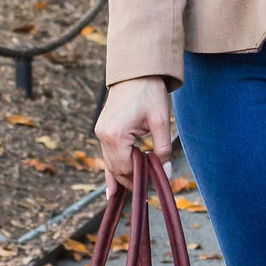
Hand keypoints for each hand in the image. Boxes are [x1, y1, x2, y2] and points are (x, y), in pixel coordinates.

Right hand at [95, 76, 172, 191]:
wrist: (136, 71)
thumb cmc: (150, 92)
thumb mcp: (161, 120)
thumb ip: (162, 149)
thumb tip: (164, 174)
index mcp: (115, 134)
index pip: (125, 168)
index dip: (140, 178)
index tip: (155, 183)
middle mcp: (103, 135)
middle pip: (116, 169)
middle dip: (132, 179)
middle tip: (150, 188)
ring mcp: (100, 132)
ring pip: (111, 163)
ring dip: (124, 175)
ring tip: (134, 194)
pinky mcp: (103, 129)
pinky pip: (107, 155)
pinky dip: (112, 170)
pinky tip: (112, 190)